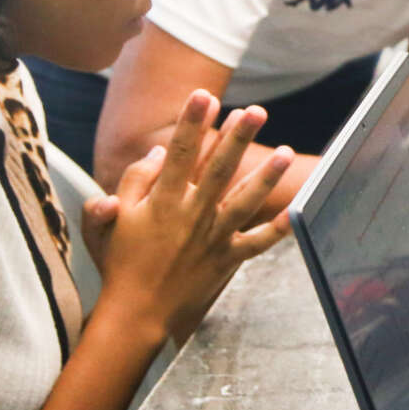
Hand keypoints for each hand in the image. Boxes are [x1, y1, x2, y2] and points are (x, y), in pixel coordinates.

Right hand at [90, 90, 294, 344]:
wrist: (136, 314)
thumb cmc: (120, 264)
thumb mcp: (109, 220)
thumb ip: (131, 182)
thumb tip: (157, 152)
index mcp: (163, 202)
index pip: (179, 154)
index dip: (191, 123)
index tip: (204, 96)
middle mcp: (192, 216)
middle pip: (219, 169)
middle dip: (238, 138)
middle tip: (256, 111)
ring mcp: (213, 238)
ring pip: (246, 201)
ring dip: (267, 176)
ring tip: (287, 153)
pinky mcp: (227, 259)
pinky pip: (258, 242)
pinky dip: (279, 228)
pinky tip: (299, 210)